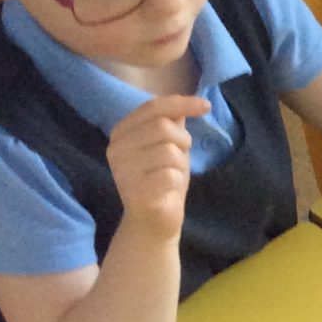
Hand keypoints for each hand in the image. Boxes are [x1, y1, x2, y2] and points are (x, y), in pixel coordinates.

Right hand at [106, 94, 208, 241]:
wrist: (154, 221)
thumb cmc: (161, 179)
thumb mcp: (169, 144)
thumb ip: (173, 121)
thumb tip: (192, 101)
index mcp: (121, 132)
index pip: (153, 107)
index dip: (182, 103)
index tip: (206, 106)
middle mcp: (115, 149)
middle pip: (163, 127)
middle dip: (183, 141)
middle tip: (179, 159)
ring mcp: (121, 171)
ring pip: (168, 152)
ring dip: (180, 165)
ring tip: (171, 177)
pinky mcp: (133, 192)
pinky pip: (170, 176)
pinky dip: (177, 182)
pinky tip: (167, 191)